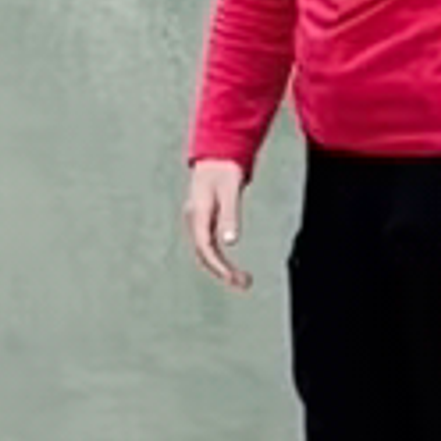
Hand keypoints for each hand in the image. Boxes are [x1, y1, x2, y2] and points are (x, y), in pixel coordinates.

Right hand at [184, 159, 251, 289]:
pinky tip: (233, 268)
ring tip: (244, 280)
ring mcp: (197, 221)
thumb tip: (231, 242)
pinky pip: (208, 246)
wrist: (216, 156)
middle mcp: (194, 220)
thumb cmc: (224, 171)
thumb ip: (230, 216)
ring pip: (205, 253)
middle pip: (203, 254)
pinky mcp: (203, 222)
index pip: (205, 247)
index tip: (234, 279)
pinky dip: (220, 259)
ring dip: (221, 268)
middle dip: (222, 272)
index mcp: (197, 213)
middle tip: (246, 284)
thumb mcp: (230, 191)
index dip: (218, 266)